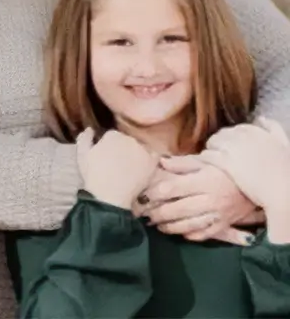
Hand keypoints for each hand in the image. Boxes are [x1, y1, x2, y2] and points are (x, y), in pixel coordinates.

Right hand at [77, 128, 158, 209]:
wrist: (109, 196)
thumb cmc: (93, 176)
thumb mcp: (82, 155)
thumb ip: (84, 138)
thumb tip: (90, 129)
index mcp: (112, 134)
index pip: (113, 136)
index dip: (110, 146)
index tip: (108, 157)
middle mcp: (128, 138)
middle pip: (127, 140)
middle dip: (123, 149)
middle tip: (119, 164)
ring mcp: (142, 149)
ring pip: (140, 148)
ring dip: (136, 154)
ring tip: (131, 169)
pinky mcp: (152, 162)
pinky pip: (155, 155)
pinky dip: (151, 159)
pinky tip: (144, 168)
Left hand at [141, 155, 256, 244]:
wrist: (254, 185)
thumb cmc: (224, 170)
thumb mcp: (204, 161)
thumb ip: (181, 163)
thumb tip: (161, 162)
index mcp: (202, 181)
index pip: (173, 189)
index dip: (155, 193)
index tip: (142, 195)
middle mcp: (209, 200)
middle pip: (178, 210)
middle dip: (158, 213)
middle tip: (144, 214)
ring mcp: (217, 215)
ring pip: (189, 225)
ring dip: (170, 227)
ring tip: (156, 225)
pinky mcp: (224, 225)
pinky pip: (204, 234)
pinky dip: (190, 235)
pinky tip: (178, 233)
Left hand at [200, 118, 289, 214]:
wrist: (284, 191)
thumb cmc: (287, 170)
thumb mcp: (284, 143)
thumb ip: (273, 128)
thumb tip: (261, 118)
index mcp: (254, 130)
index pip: (234, 129)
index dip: (232, 140)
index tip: (233, 150)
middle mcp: (240, 135)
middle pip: (220, 135)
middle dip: (219, 145)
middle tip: (221, 157)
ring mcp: (231, 147)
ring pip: (211, 144)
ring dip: (211, 151)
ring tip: (212, 162)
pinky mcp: (224, 161)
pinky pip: (206, 156)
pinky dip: (204, 160)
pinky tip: (206, 167)